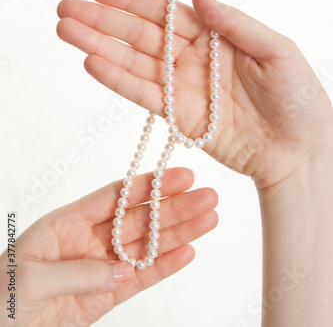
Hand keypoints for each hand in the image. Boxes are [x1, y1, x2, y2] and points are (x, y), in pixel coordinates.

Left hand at [0, 168, 217, 326]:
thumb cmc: (1, 296)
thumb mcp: (31, 277)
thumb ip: (80, 271)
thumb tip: (124, 270)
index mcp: (68, 222)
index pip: (115, 197)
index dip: (148, 185)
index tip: (179, 175)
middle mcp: (90, 240)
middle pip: (139, 219)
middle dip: (174, 207)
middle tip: (207, 196)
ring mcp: (102, 267)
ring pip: (147, 247)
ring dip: (179, 233)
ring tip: (210, 219)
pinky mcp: (107, 297)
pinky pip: (141, 280)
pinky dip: (165, 267)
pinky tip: (188, 252)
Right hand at [56, 0, 332, 188]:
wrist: (300, 151)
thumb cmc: (298, 99)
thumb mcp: (277, 52)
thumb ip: (236, 24)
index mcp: (215, 36)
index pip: (166, 13)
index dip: (132, 1)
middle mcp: (192, 58)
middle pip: (140, 36)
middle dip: (102, 22)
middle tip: (66, 10)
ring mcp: (182, 88)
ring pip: (134, 64)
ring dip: (99, 48)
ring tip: (67, 33)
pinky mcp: (179, 118)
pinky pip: (144, 96)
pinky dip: (117, 81)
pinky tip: (92, 64)